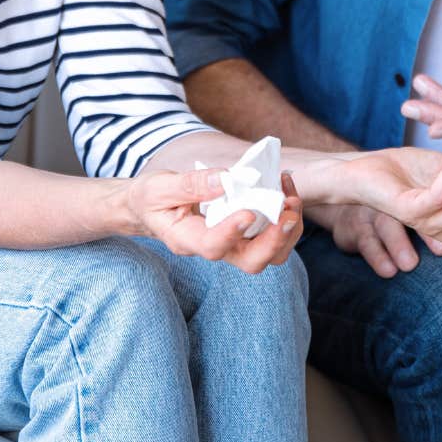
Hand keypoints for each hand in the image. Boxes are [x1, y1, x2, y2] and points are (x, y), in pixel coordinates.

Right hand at [124, 168, 302, 274]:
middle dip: (274, 240)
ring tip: (291, 198)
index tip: (248, 212)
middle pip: (250, 261)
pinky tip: (284, 187)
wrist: (149, 208)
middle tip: (287, 212)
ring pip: (269, 254)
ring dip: (286, 230)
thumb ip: (191, 184)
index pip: (212, 246)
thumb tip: (227, 179)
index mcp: (186, 239)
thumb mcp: (160, 187)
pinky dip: (284, 214)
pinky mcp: (243, 233)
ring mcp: (231, 243)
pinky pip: (271, 234)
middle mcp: (213, 248)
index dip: (232, 233)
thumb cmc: (151, 199)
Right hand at [309, 203, 441, 277]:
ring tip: (409, 264)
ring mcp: (371, 216)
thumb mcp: (401, 212)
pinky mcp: (351, 230)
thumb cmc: (381, 214)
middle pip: (412, 216)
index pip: (432, 207)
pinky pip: (365, 242)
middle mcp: (393, 206)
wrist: (338, 206)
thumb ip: (433, 226)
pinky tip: (388, 271)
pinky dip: (377, 258)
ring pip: (386, 227)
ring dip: (400, 246)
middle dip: (428, 234)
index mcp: (409, 201)